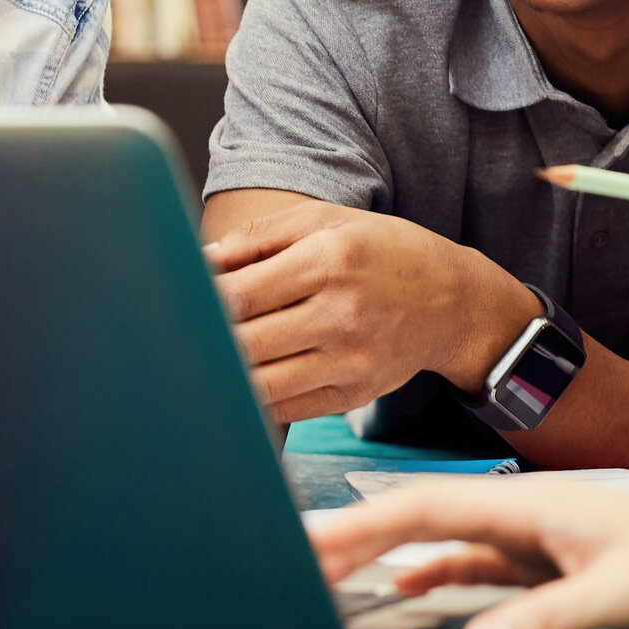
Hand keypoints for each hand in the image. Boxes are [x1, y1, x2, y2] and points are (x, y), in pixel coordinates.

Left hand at [208, 202, 540, 424]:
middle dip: (205, 341)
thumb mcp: (329, 220)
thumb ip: (262, 236)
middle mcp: (341, 314)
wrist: (452, 301)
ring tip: (201, 361)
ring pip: (260, 383)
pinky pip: (285, 407)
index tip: (177, 300)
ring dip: (224, 375)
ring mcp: (348, 360)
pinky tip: (238, 382)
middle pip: (244, 342)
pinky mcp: (351, 394)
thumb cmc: (385, 252)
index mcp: (330, 261)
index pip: (242, 294)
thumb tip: (203, 259)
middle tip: (177, 336)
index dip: (200, 302)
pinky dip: (253, 398)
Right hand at [308, 479, 628, 628]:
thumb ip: (546, 619)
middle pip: (421, 519)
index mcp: (531, 503)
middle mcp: (524, 511)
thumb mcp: (620, 597)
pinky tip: (407, 591)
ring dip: (388, 557)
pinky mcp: (549, 561)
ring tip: (328, 573)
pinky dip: (434, 576)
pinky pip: (475, 566)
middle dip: (355, 536)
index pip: (428, 508)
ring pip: (442, 543)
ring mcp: (534, 536)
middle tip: (289, 557)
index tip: (304, 542)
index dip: (362, 526)